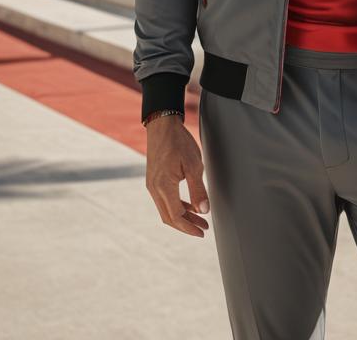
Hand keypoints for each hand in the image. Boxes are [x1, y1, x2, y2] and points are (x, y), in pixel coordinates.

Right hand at [145, 114, 210, 237]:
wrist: (162, 125)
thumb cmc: (179, 142)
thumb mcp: (193, 165)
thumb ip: (198, 190)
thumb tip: (204, 211)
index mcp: (163, 187)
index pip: (176, 216)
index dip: (190, 227)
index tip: (202, 231)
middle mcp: (154, 189)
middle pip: (169, 217)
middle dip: (187, 225)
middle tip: (203, 228)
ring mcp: (152, 185)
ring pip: (166, 210)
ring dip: (182, 216)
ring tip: (200, 218)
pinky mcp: (153, 180)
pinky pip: (164, 200)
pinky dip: (177, 206)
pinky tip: (189, 206)